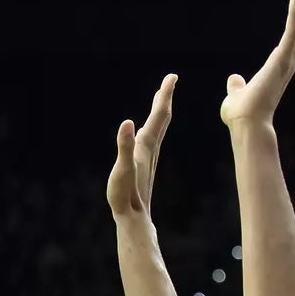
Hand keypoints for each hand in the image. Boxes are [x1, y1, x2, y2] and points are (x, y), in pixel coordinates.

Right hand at [107, 74, 175, 218]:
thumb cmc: (125, 195)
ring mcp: (147, 157)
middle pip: (161, 119)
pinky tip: (146, 130)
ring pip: (157, 129)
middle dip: (164, 99)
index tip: (172, 76)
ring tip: (160, 99)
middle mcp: (149, 149)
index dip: (164, 95)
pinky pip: (150, 139)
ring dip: (159, 111)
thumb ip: (124, 146)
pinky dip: (151, 127)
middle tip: (170, 80)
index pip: (158, 116)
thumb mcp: (122, 169)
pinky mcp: (143, 165)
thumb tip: (127, 122)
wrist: (134, 219)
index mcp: (145, 146)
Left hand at [221, 0, 294, 128]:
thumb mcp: (236, 95)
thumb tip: (234, 79)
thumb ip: (237, 86)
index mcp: (276, 69)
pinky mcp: (282, 60)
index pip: (289, 40)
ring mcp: (286, 62)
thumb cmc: (240, 114)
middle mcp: (285, 64)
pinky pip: (292, 33)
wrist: (245, 124)